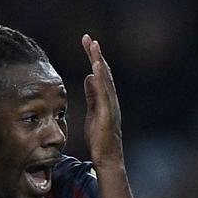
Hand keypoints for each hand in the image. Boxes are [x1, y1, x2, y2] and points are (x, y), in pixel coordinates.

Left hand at [82, 34, 123, 164]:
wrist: (107, 159)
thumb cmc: (100, 139)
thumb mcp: (92, 113)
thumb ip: (92, 96)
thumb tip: (88, 78)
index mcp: (106, 98)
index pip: (99, 74)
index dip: (93, 58)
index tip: (86, 43)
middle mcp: (111, 99)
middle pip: (103, 72)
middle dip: (96, 54)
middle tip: (88, 38)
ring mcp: (111, 106)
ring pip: (106, 80)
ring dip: (99, 62)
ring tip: (94, 46)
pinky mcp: (108, 114)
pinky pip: (104, 94)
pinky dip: (100, 79)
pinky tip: (95, 68)